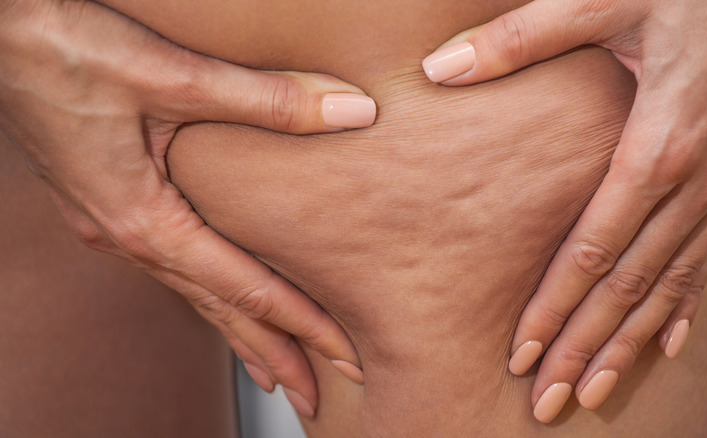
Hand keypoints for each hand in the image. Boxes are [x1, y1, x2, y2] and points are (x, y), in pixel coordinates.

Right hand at [0, 0, 373, 417]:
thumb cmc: (65, 48)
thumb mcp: (174, 76)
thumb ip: (269, 99)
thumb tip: (353, 112)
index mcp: (144, 221)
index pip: (244, 292)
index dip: (302, 327)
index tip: (344, 359)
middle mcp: (127, 236)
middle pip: (217, 311)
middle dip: (273, 356)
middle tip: (317, 398)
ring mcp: (115, 223)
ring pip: (194, 294)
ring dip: (240, 334)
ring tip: (276, 371)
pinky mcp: (111, 201)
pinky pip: (174, 266)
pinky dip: (209, 294)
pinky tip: (219, 300)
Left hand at [422, 0, 706, 421]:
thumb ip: (521, 38)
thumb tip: (443, 69)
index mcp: (656, 144)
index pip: (593, 251)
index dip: (556, 307)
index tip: (523, 352)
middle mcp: (695, 179)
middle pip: (630, 285)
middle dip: (586, 347)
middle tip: (549, 399)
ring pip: (669, 285)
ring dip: (628, 344)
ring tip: (596, 390)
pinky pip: (706, 258)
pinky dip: (683, 306)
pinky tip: (664, 344)